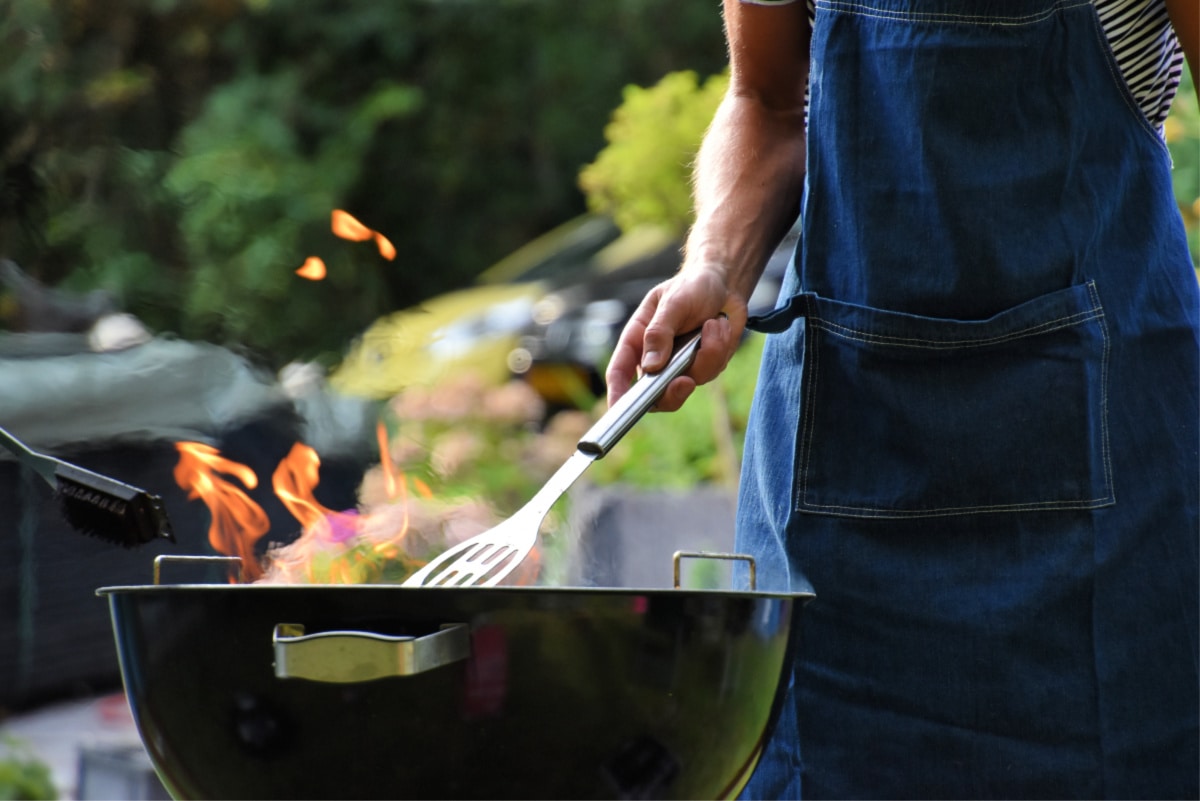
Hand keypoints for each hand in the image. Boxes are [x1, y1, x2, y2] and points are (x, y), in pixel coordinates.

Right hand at [605, 264, 747, 410]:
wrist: (725, 284)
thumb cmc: (691, 287)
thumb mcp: (672, 302)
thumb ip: (660, 332)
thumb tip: (651, 366)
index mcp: (637, 340)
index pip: (620, 372)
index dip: (617, 394)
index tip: (618, 410)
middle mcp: (655, 358)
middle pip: (654, 395)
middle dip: (671, 393)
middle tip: (685, 381)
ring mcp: (680, 365)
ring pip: (689, 382)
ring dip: (706, 354)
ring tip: (713, 324)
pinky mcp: (704, 366)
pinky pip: (712, 371)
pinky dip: (720, 348)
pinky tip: (720, 326)